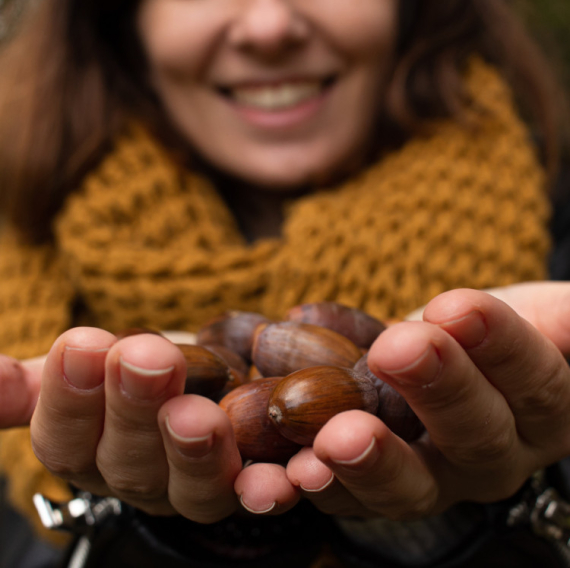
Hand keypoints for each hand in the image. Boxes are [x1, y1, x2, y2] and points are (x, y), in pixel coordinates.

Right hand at [20, 328, 297, 521]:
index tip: (83, 343)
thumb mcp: (81, 371)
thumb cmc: (133, 373)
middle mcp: (143, 479)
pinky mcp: (255, 485)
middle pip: (129, 461)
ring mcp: (200, 489)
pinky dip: (270, 488)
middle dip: (135, 408)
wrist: (203, 377)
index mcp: (92, 451)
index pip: (66, 438)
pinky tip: (281, 477)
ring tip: (197, 413)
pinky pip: (263, 494)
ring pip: (194, 486)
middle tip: (146, 358)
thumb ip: (31, 383)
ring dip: (195, 452)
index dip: (70, 396)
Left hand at [282, 287, 569, 518]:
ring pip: (407, 486)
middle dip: (436, 390)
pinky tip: (292, 473)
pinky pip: (346, 495)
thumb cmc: (489, 331)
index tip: (457, 306)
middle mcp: (490, 458)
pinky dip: (318, 485)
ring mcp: (430, 482)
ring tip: (335, 439)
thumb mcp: (538, 313)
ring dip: (370, 462)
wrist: (435, 355)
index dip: (502, 346)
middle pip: (473, 433)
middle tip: (398, 349)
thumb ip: (562, 318)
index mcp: (541, 412)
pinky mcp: (372, 485)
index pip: (536, 381)